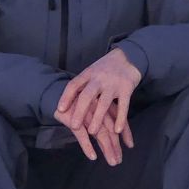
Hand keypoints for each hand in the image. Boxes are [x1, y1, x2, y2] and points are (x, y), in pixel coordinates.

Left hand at [55, 47, 141, 164]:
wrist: (129, 57)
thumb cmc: (106, 68)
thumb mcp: (92, 71)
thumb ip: (82, 84)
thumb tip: (66, 101)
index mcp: (89, 73)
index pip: (74, 85)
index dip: (66, 97)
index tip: (59, 110)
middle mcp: (100, 78)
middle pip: (87, 95)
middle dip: (80, 111)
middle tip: (74, 126)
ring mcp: (113, 84)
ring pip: (104, 103)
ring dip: (98, 118)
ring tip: (92, 132)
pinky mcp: (126, 89)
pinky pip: (123, 106)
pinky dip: (120, 119)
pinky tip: (117, 131)